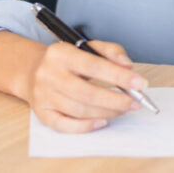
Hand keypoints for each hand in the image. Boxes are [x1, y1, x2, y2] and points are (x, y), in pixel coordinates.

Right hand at [23, 40, 147, 132]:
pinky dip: (85, 126)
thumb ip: (111, 51)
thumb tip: (128, 66)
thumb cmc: (68, 59)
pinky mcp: (41, 113)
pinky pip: (64, 125)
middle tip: (135, 102)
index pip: (94, 66)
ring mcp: (43, 96)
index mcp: (61, 54)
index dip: (119, 76)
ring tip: (123, 109)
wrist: (32, 70)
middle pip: (86, 93)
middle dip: (115, 100)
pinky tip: (102, 121)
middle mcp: (49, 75)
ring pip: (79, 110)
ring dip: (106, 112)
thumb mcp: (88, 46)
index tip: (140, 84)